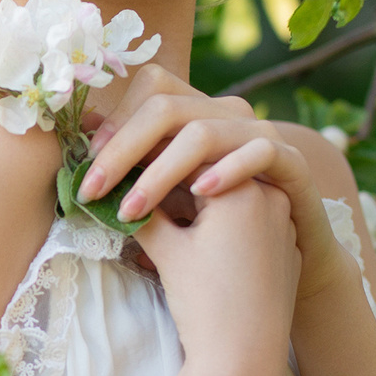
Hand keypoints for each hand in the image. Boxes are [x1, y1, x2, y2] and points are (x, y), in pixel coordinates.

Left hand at [77, 66, 358, 307]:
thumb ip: (132, 183)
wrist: (284, 284)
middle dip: (122, 148)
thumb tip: (80, 160)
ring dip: (161, 170)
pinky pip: (263, 151)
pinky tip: (201, 192)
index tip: (86, 164)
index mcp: (196, 122)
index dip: (115, 122)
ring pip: (206, 130)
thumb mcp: (164, 215)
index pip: (152, 92)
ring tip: (132, 209)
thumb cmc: (216, 252)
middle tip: (91, 188)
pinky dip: (229, 169)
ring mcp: (263, 140)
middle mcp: (229, 121)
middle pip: (168, 107)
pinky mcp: (295, 167)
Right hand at [134, 180, 298, 375]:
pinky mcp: (286, 250)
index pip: (188, 157)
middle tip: (136, 187)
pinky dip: (220, 225)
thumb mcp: (167, 250)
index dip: (149, 161)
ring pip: (231, 199)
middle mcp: (273, 198)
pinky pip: (249, 225)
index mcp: (243, 187)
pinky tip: (195, 239)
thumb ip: (142, 212)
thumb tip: (116, 190)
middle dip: (171, 179)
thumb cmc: (204, 305)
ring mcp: (284, 225)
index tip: (121, 165)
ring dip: (195, 202)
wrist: (243, 363)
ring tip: (160, 214)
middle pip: (212, 174)